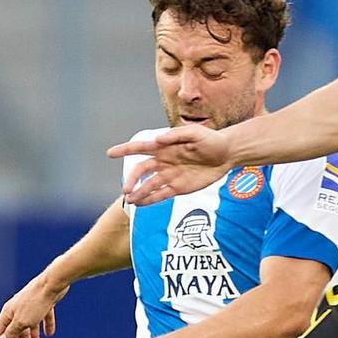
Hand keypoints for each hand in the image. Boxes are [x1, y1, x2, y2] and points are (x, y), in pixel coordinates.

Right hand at [0, 274, 65, 337]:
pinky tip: (49, 334)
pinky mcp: (44, 302)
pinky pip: (43, 317)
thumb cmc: (36, 302)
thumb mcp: (22, 321)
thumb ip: (12, 332)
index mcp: (8, 313)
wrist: (53, 283)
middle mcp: (17, 309)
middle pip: (17, 332)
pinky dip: (45, 326)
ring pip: (30, 326)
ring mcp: (31, 306)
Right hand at [107, 125, 235, 207]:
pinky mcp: (179, 187)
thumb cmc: (211, 140)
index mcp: (164, 147)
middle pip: (141, 170)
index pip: (140, 148)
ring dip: (139, 192)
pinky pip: (161, 195)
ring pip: (149, 185)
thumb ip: (176, 135)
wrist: (227, 154)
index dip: (125, 150)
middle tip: (126, 189)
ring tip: (130, 201)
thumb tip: (157, 141)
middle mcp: (164, 162)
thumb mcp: (196, 133)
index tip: (110, 154)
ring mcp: (170, 175)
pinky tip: (141, 204)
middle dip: (132, 179)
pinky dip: (151, 200)